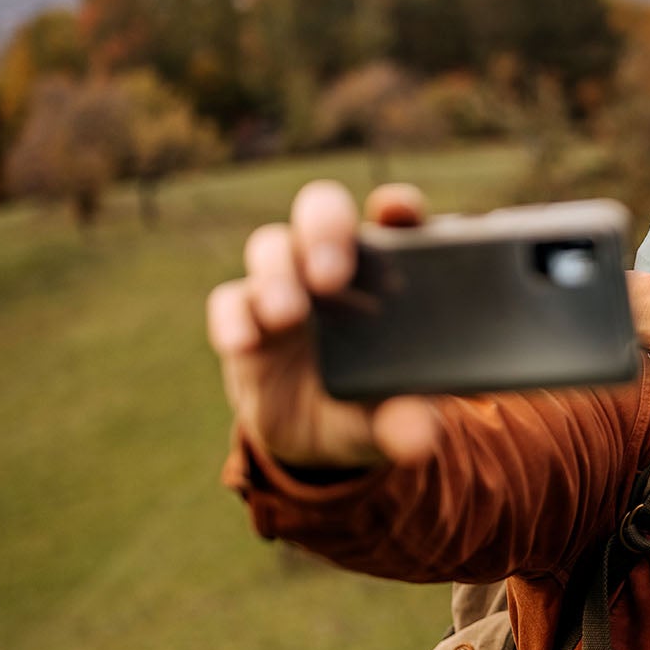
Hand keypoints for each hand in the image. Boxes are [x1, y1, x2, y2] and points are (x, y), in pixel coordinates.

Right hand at [206, 180, 439, 468]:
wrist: (322, 444)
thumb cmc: (375, 406)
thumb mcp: (397, 420)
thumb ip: (410, 423)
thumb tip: (418, 441)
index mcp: (391, 270)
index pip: (397, 219)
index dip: (397, 206)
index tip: (398, 212)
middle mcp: (337, 266)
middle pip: (323, 211)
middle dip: (325, 228)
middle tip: (332, 274)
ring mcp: (287, 285)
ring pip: (271, 247)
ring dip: (277, 274)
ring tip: (290, 314)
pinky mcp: (247, 317)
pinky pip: (230, 301)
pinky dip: (233, 317)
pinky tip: (244, 341)